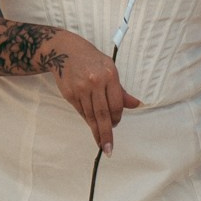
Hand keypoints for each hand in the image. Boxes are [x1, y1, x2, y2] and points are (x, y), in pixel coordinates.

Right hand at [54, 34, 141, 156]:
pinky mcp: (69, 94)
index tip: (116, 124)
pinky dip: (87, 119)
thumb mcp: (110, 68)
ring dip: (96, 130)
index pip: (116, 104)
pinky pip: (81, 111)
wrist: (64, 51)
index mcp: (109, 75)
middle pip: (102, 114)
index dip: (117, 117)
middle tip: (108, 149)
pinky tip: (91, 125)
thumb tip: (136, 104)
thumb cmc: (91, 60)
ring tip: (101, 141)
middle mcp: (95, 82)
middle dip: (106, 134)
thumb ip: (121, 90)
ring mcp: (81, 89)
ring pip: (90, 115)